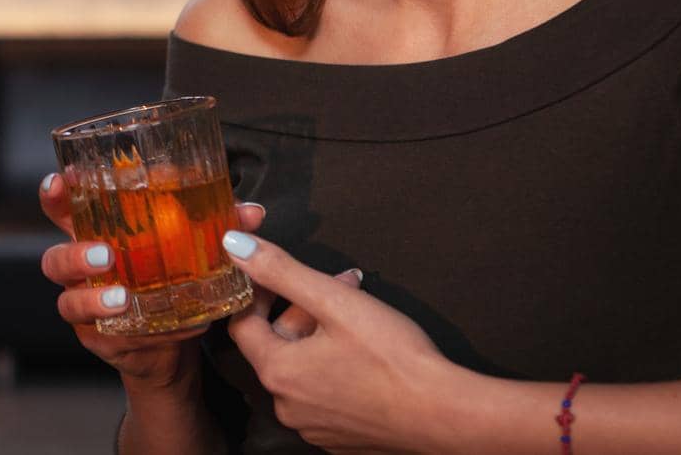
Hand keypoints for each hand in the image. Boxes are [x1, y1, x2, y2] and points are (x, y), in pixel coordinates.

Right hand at [39, 173, 300, 387]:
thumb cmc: (171, 281)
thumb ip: (215, 225)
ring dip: (91, 298)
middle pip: (55, 258)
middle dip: (73, 253)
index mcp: (97, 234)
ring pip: (68, 301)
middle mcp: (82, 270)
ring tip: (121, 296)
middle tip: (104, 253)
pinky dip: (123, 330)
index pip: (65, 209)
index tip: (62, 181)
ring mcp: (86, 306)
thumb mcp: (190, 249)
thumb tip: (251, 212)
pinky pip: (98, 334)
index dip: (55, 194)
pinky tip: (146, 328)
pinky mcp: (97, 338)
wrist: (172, 344)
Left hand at [222, 232, 457, 453]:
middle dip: (302, 308)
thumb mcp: (334, 300)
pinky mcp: (341, 438)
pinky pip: (325, 395)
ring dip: (321, 336)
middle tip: (338, 284)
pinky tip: (367, 353)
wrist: (447, 417)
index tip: (277, 274)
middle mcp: (287, 407)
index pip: (242, 325)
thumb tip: (233, 245)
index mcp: (277, 373)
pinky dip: (336, 368)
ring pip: (303, 369)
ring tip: (358, 312)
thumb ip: (280, 270)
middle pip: (277, 345)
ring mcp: (315, 428)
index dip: (256, 293)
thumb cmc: (393, 357)